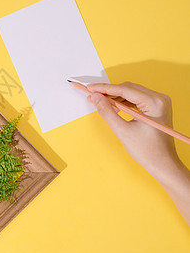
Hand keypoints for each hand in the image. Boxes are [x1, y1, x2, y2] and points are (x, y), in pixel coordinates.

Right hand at [87, 82, 189, 224]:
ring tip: (99, 101)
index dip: (105, 88)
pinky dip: (122, 101)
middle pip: (128, 88)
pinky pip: (135, 99)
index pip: (125, 90)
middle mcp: (159, 99)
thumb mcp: (122, 131)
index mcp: (155, 103)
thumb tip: (96, 98)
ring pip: (131, 93)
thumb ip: (107, 112)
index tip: (90, 88)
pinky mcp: (155, 108)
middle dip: (109, 91)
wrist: (162, 163)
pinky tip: (111, 106)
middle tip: (92, 95)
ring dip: (114, 96)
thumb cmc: (148, 151)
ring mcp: (158, 103)